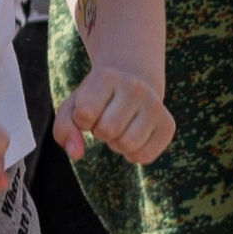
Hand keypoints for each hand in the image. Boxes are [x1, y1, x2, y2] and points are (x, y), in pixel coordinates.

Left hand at [56, 67, 174, 167]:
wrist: (133, 83)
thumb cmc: (96, 98)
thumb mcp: (73, 106)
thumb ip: (64, 128)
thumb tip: (75, 153)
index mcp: (107, 76)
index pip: (85, 113)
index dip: (82, 120)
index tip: (90, 110)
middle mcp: (135, 87)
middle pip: (108, 130)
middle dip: (100, 132)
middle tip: (106, 119)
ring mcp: (155, 105)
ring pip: (128, 145)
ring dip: (116, 144)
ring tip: (119, 128)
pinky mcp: (168, 124)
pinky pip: (144, 156)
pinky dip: (132, 155)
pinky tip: (133, 137)